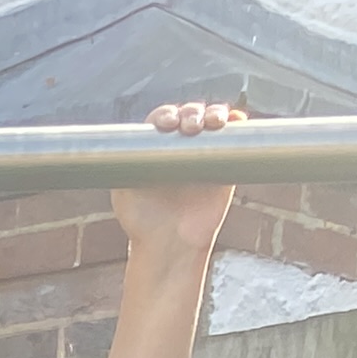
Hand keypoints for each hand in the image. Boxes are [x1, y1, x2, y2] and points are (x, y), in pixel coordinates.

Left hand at [111, 99, 244, 256]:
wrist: (172, 244)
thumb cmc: (143, 222)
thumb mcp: (123, 192)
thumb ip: (124, 167)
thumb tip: (119, 147)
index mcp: (155, 148)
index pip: (162, 119)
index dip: (166, 115)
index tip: (167, 124)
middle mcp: (180, 145)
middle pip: (189, 113)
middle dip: (191, 113)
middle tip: (190, 127)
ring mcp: (205, 151)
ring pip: (212, 118)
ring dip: (214, 112)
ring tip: (213, 123)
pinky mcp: (227, 161)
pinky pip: (235, 134)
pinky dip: (237, 121)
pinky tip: (235, 120)